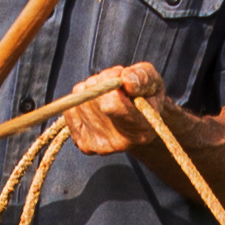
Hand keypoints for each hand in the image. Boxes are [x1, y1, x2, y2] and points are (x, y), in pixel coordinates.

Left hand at [55, 61, 170, 161]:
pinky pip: (69, 109)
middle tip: (116, 85)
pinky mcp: (83, 144)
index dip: (109, 84)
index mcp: (140, 129)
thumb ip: (142, 78)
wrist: (141, 123)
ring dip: (92, 89)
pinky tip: (97, 104)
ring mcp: (98, 146)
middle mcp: (118, 143)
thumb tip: (125, 80)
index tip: (119, 78)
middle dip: (102, 82)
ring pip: (80, 100)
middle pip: (92, 99)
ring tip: (109, 94)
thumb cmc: (148, 98)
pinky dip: (81, 100)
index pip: (111, 106)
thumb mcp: (154, 82)